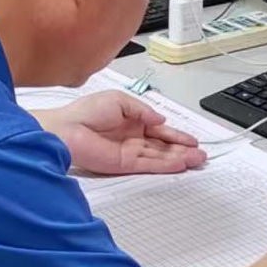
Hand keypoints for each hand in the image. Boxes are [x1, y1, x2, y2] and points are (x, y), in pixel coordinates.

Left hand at [33, 91, 208, 175]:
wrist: (65, 129)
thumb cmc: (84, 112)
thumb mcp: (120, 100)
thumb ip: (143, 111)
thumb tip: (160, 119)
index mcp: (132, 122)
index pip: (160, 130)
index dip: (177, 136)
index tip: (192, 140)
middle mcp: (132, 138)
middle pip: (164, 146)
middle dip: (183, 150)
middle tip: (201, 154)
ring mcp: (130, 152)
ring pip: (160, 157)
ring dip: (179, 159)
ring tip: (197, 160)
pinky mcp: (124, 164)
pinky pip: (150, 165)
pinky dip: (165, 165)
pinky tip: (179, 164)